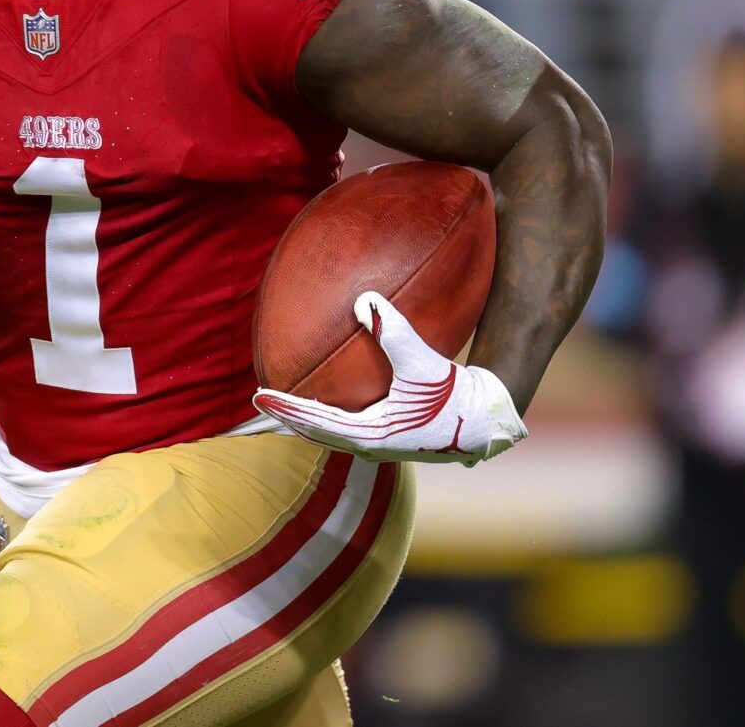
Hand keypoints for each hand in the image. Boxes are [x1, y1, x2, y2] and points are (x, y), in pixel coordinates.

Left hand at [254, 291, 526, 465]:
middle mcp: (370, 445)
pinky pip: (347, 429)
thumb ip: (393, 330)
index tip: (257, 396)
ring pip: (330, 435)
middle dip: (287, 417)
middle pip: (315, 433)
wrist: (487, 421)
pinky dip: (327, 418)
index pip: (315, 422)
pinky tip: (326, 401)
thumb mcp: (422, 360)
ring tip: (283, 403)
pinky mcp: (390, 438)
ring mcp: (380, 445)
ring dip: (305, 420)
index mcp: (371, 435)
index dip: (284, 408)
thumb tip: (365, 298)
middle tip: (259, 399)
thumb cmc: (455, 395)